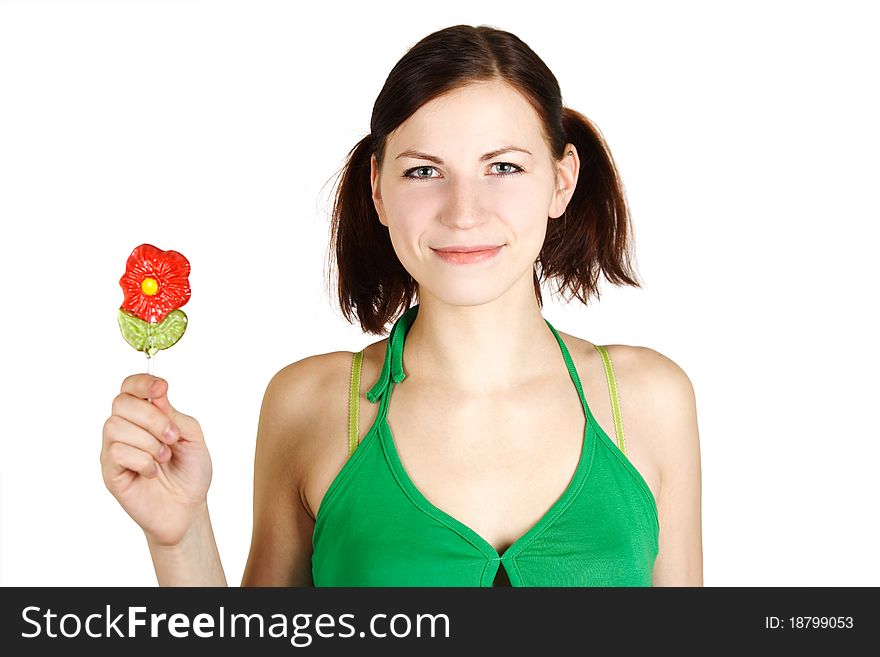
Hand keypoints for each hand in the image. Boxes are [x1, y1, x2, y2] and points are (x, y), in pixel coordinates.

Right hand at [101, 374, 212, 546]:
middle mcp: (126, 429)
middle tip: (172, 437)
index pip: (130, 387)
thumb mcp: (193, 437)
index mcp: (145, 416)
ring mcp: (114, 450)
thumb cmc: (190, 472)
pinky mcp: (110, 471)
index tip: (162, 389)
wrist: (188, 508)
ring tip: (164, 458)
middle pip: (121, 403)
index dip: (142, 383)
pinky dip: (143, 461)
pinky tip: (152, 472)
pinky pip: (118, 452)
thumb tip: (157, 396)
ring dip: (149, 442)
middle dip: (152, 418)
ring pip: (116, 426)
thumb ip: (175, 414)